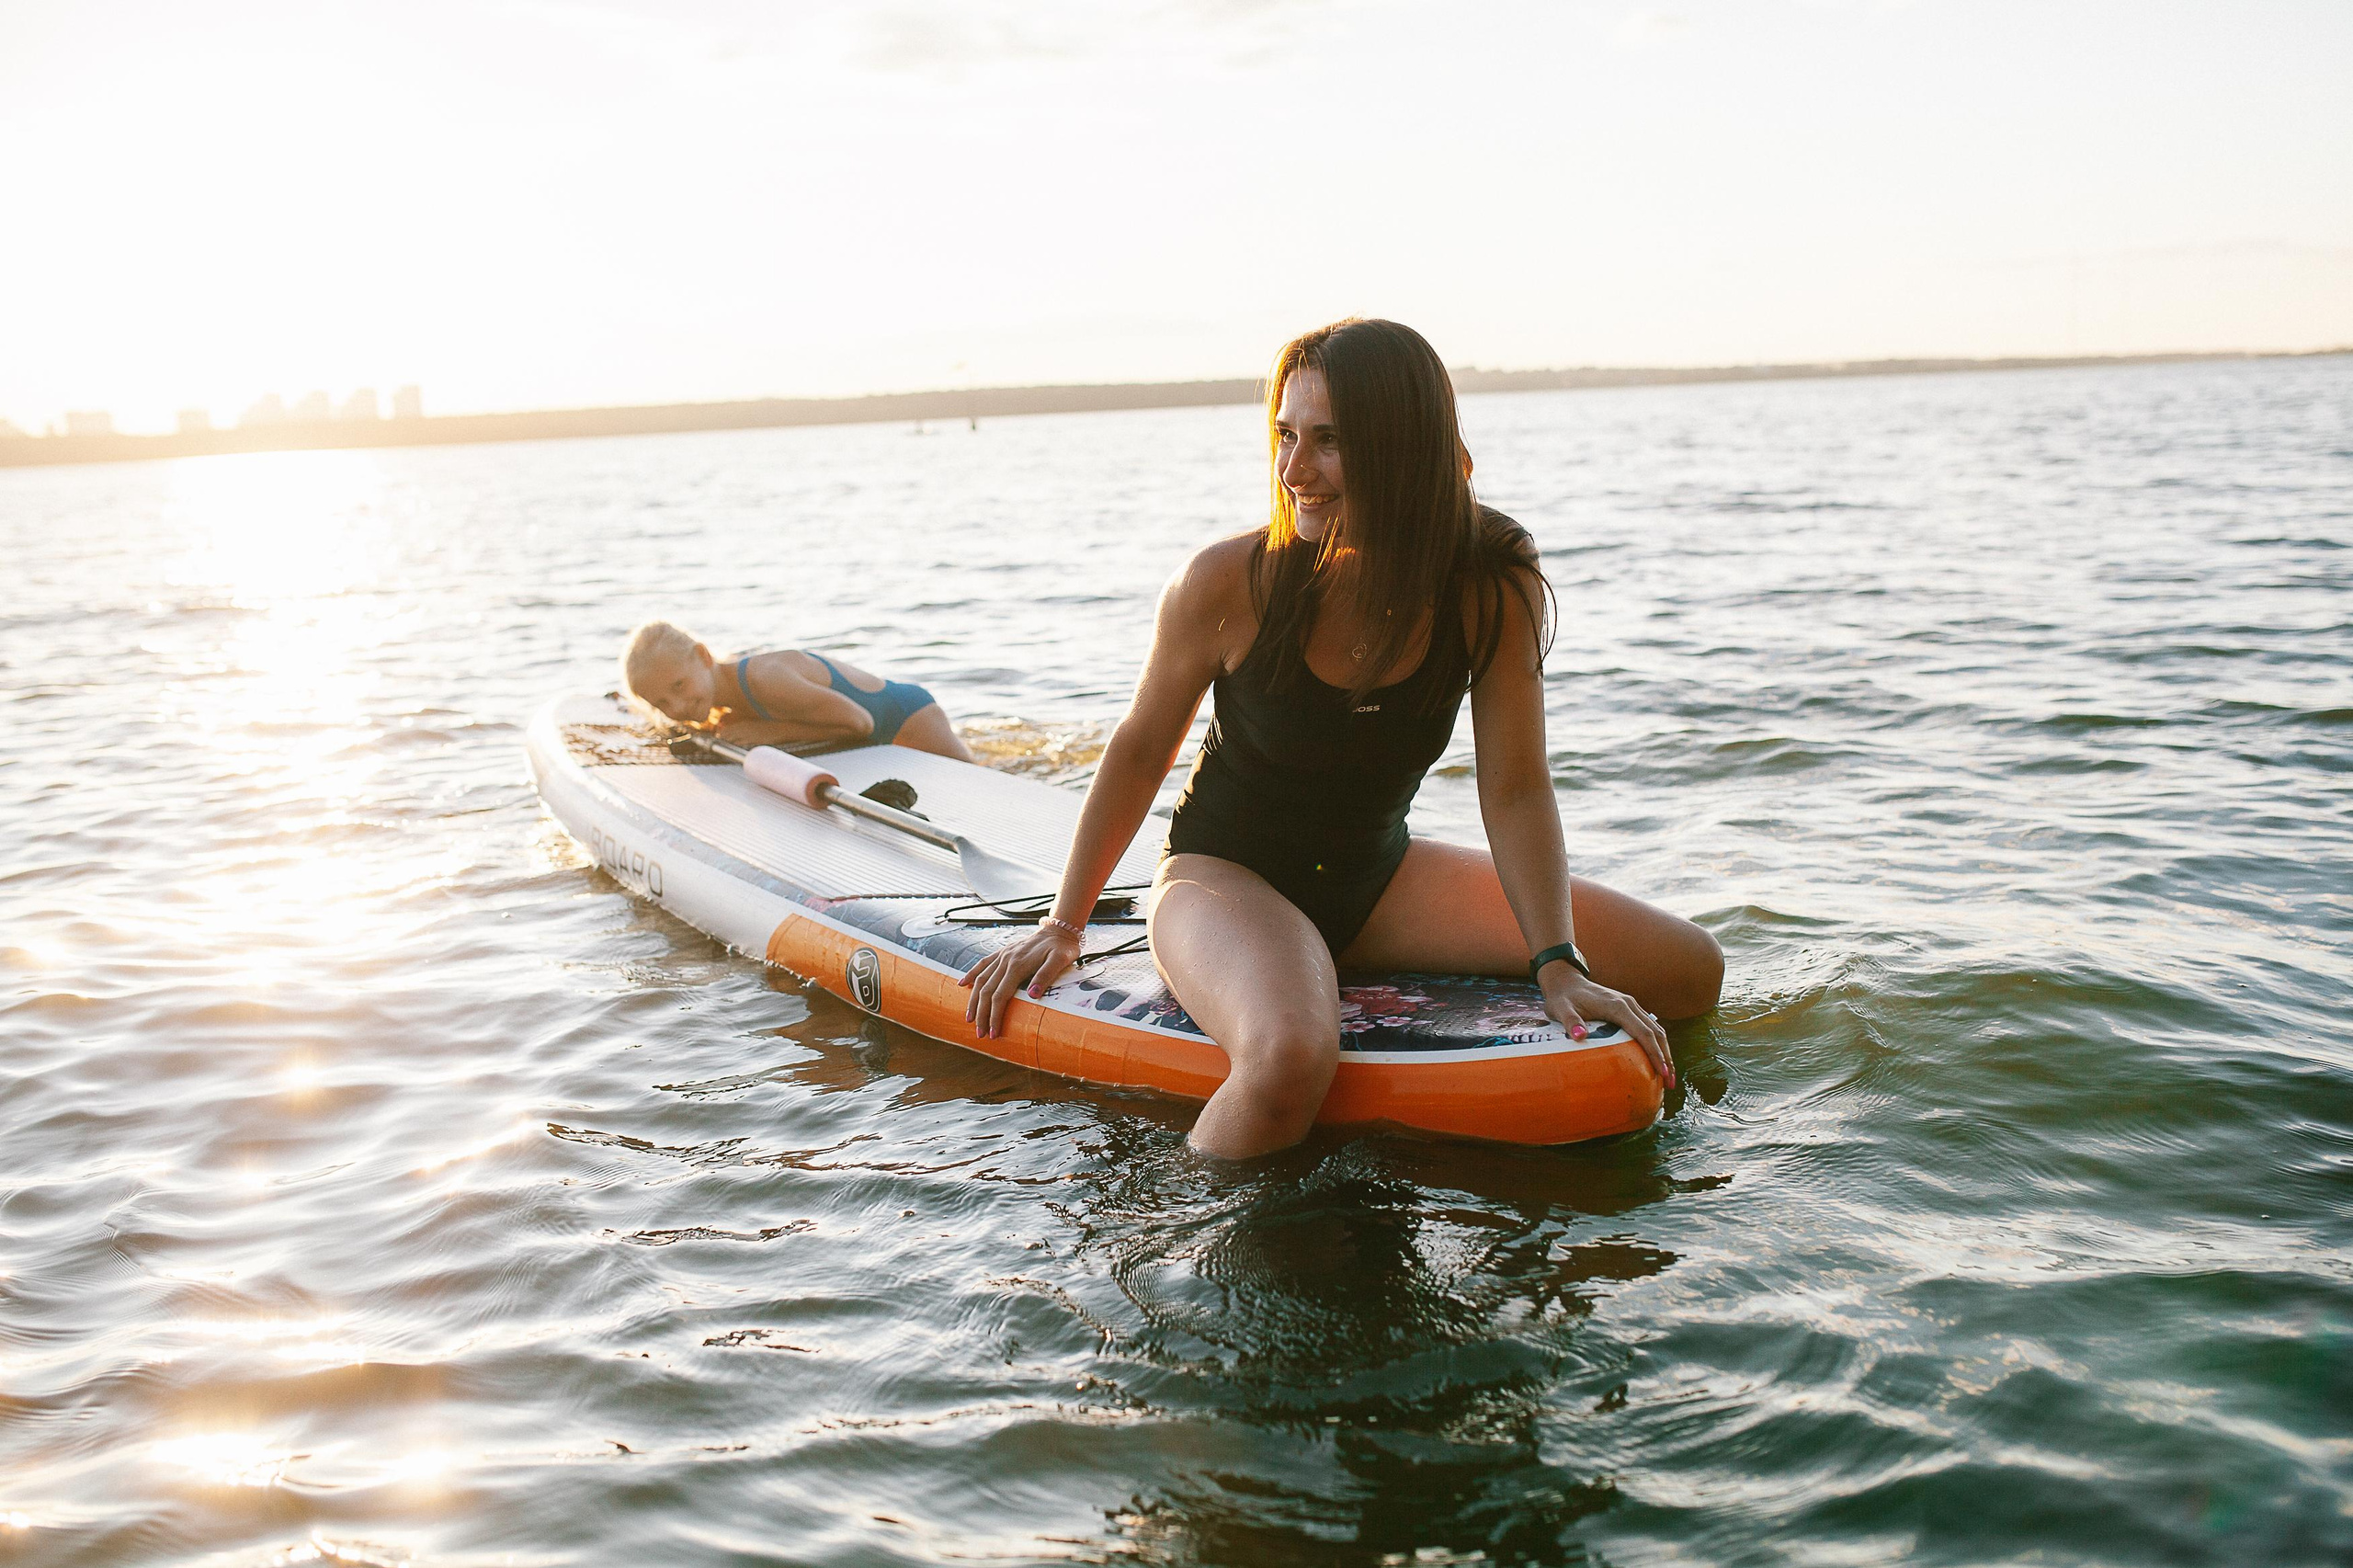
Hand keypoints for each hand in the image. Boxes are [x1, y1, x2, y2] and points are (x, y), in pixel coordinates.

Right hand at [958, 922, 1082, 1038]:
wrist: (1059, 929)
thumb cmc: (1062, 948)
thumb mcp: (1060, 960)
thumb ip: (1045, 976)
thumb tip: (1032, 995)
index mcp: (1018, 965)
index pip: (1000, 996)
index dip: (994, 1016)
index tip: (993, 1033)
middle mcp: (1006, 960)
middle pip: (987, 991)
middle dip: (981, 1014)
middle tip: (980, 1034)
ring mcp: (1003, 955)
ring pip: (981, 979)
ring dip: (973, 1000)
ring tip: (969, 1018)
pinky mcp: (1003, 952)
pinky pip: (983, 964)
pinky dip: (971, 974)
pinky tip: (962, 984)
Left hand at [1540, 966, 1674, 1090]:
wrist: (1565, 980)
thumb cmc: (1562, 997)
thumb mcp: (1560, 1009)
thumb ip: (1571, 1021)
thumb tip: (1580, 1036)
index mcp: (1617, 1006)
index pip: (1644, 1033)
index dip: (1655, 1054)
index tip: (1662, 1073)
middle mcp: (1629, 1004)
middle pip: (1656, 1033)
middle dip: (1666, 1059)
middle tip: (1670, 1083)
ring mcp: (1631, 1006)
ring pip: (1656, 1030)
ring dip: (1665, 1053)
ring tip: (1668, 1077)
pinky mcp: (1628, 1010)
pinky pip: (1648, 1028)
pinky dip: (1657, 1045)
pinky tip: (1656, 1060)